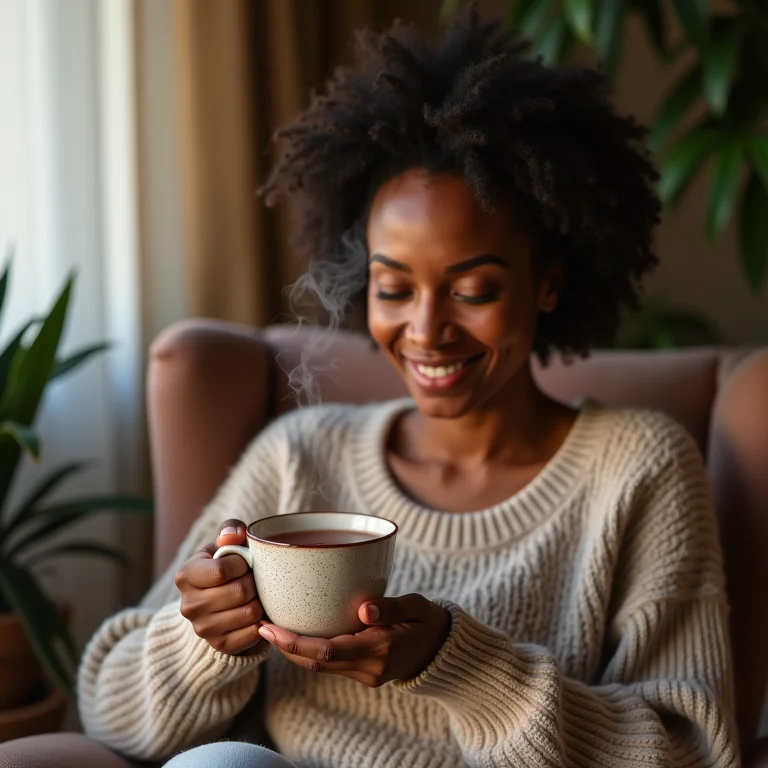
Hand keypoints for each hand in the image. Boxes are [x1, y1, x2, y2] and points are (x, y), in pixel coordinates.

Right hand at [175, 518, 264, 654]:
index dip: (242, 564)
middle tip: (253, 580)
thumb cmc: (227, 566)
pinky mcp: (219, 645)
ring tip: (254, 595)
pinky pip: (254, 632)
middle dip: (254, 582)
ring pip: (250, 612)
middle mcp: (188, 605)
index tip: (244, 563)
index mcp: (185, 575)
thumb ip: (230, 530)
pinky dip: (262, 621)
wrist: (220, 604)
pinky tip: (256, 612)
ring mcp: (203, 629)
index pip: (221, 571)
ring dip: (260, 601)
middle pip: (239, 592)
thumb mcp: (225, 545)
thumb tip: (232, 535)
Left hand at [256, 594, 450, 686]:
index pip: (327, 651)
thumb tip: (363, 609)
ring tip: (271, 629)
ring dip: (293, 652)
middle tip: (261, 625)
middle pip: (316, 663)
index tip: (270, 627)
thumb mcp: (418, 606)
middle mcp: (369, 667)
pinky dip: (309, 653)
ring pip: (320, 667)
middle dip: (285, 647)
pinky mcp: (364, 674)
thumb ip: (392, 607)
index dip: (294, 642)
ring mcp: (366, 675)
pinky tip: (296, 636)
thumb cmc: (428, 621)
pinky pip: (330, 665)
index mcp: (380, 649)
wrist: (443, 650)